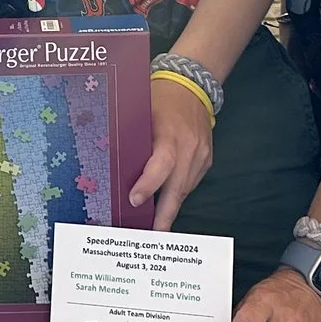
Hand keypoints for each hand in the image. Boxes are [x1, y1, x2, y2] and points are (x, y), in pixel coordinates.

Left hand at [128, 76, 213, 230]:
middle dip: (165, 215)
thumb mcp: (143, 111)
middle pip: (177, 188)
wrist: (193, 85)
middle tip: (152, 236)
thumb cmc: (160, 96)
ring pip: (184, 189)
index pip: (161, 164)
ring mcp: (201, 155)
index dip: (148, 184)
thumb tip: (114, 165)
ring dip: (170, 208)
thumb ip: (134, 139)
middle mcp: (190, 148)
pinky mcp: (206, 159)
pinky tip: (166, 204)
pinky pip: (190, 182)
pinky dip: (177, 193)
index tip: (135, 200)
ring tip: (155, 228)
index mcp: (171, 134)